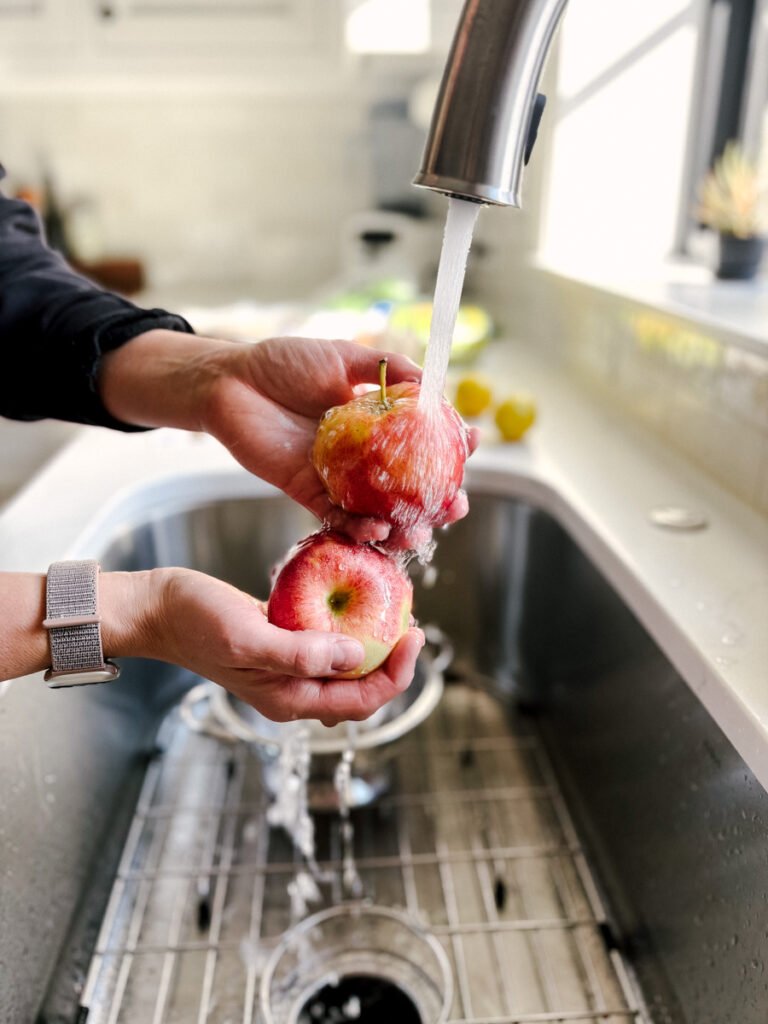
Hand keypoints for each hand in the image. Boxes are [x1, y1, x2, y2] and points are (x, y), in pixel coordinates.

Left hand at [99, 331, 476, 544]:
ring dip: (402, 528)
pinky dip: (357, 529)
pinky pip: (336, 518)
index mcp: (377, 423)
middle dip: (436, 503)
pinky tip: (377, 533)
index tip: (472, 445)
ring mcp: (337, 478)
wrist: (231, 381)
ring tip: (420, 534)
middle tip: (455, 508)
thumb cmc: (285, 363)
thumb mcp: (343, 356)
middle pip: (408, 488)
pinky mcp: (307, 492)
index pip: (423, 441)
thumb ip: (388, 369)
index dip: (451, 447)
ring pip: (377, 512)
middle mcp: (362, 456)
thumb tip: (432, 384)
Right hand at [102, 568, 424, 725]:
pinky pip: (327, 647)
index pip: (361, 702)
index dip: (396, 675)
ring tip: (395, 615)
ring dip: (375, 648)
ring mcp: (287, 671)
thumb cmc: (197, 622)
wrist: (160, 609)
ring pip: (346, 670)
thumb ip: (301, 654)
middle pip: (361, 692)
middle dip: (393, 664)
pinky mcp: (282, 646)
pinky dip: (349, 631)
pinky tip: (359, 605)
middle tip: (413, 625)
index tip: (414, 636)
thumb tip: (356, 654)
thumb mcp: (249, 637)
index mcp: (290, 700)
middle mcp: (293, 692)